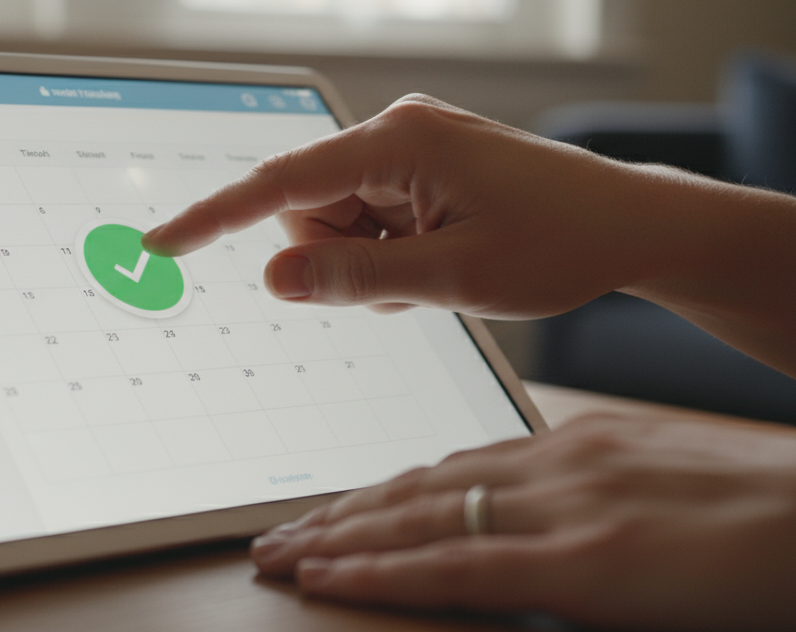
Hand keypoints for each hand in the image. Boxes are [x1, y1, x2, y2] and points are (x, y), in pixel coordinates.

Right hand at [142, 95, 795, 371]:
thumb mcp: (453, 277)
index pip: (278, 184)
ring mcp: (407, 148)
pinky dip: (388, 252)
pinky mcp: (419, 166)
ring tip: (436, 270)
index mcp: (397, 142)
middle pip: (307, 211)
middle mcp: (394, 132)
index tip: (160, 243)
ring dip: (369, 261)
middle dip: (339, 260)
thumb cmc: (560, 243)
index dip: (213, 218)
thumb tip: (272, 282)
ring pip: (334, 222)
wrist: (631, 227)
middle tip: (408, 282)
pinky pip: (367, 219)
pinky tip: (439, 258)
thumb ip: (354, 279)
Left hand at [247, 414, 795, 629]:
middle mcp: (557, 464)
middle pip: (418, 488)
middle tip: (276, 533)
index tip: (335, 508)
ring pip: (419, 519)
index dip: (383, 493)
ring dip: (338, 540)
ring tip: (279, 556)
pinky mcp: (586, 563)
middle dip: (340, 514)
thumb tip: (543, 523)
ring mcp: (566, 509)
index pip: (453, 468)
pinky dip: (382, 572)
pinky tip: (330, 578)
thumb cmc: (764, 509)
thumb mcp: (663, 484)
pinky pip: (457, 567)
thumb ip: (593, 495)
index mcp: (576, 446)